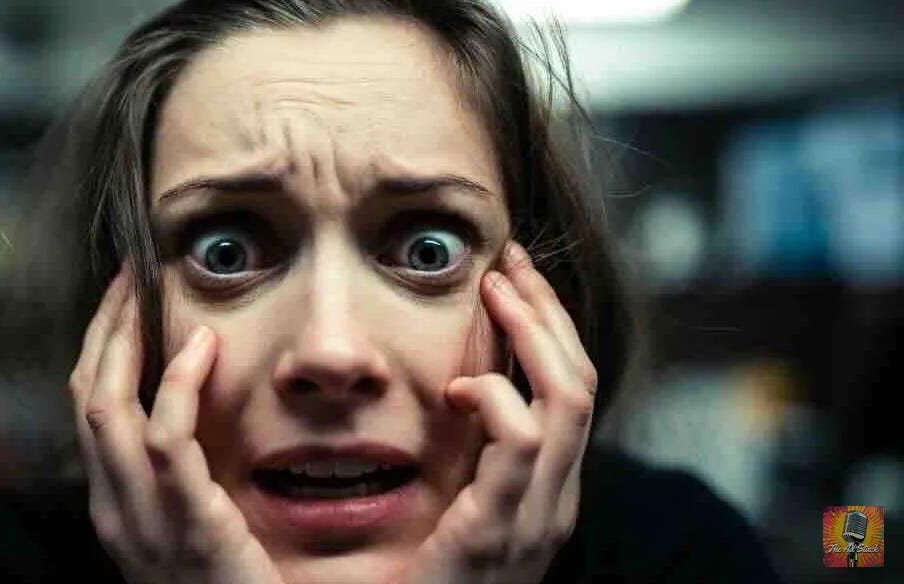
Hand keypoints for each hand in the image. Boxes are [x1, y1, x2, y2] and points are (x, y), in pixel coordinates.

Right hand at [68, 267, 283, 583]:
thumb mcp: (198, 532)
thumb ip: (189, 483)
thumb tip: (202, 423)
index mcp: (117, 507)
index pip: (92, 411)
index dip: (101, 350)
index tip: (127, 301)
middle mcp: (114, 510)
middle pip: (86, 398)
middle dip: (103, 330)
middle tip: (131, 275)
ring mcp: (141, 521)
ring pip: (108, 409)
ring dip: (125, 342)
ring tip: (151, 293)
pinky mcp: (185, 524)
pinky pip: (167, 441)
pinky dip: (178, 386)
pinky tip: (202, 347)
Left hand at [396, 242, 597, 583]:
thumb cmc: (413, 582)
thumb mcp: (454, 510)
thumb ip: (467, 459)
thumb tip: (454, 391)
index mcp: (543, 492)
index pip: (567, 393)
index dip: (547, 329)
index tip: (510, 278)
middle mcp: (554, 502)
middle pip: (579, 383)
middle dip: (548, 312)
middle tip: (509, 260)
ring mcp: (537, 519)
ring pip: (568, 400)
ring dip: (534, 332)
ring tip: (497, 286)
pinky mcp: (500, 532)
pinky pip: (521, 446)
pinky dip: (499, 401)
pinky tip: (460, 388)